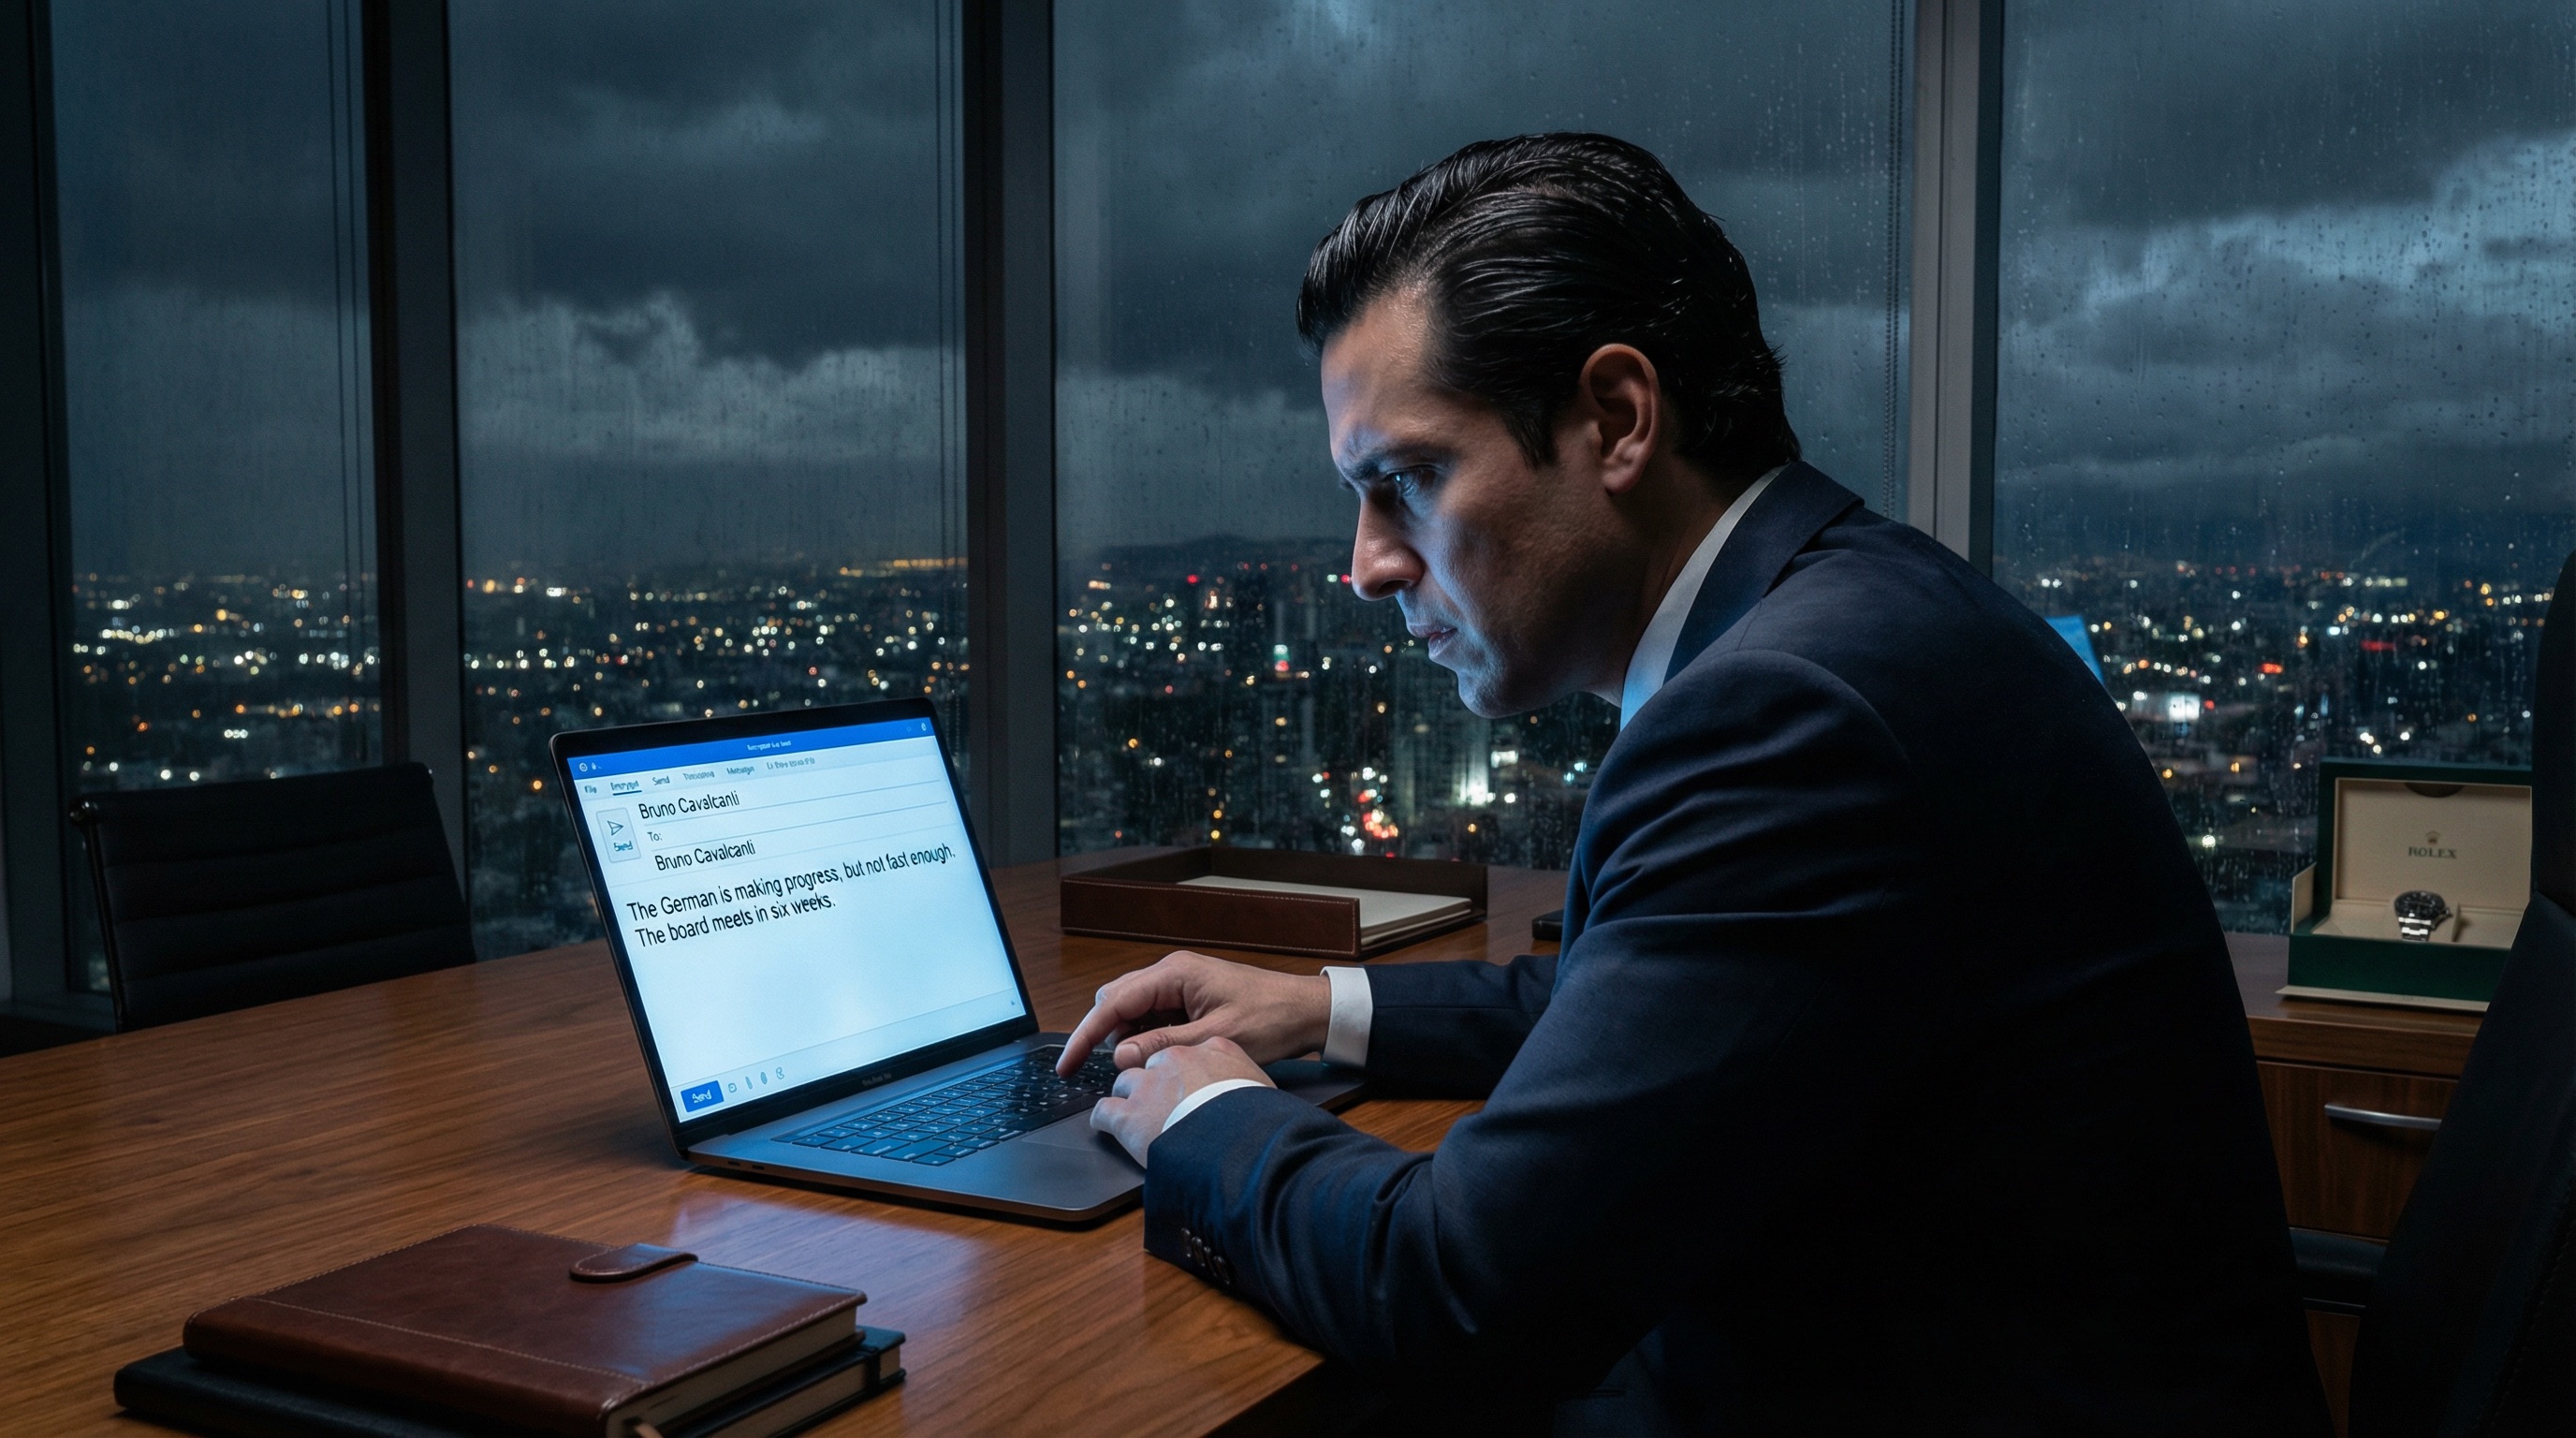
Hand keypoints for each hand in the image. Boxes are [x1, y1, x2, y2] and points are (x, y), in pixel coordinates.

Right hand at [1058, 950, 1330, 1074]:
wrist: (1306, 1011)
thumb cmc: (1270, 1019)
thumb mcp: (1214, 1038)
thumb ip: (1162, 1045)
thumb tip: (1120, 1056)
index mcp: (1174, 974)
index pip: (1113, 1003)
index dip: (1085, 1036)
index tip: (1067, 1065)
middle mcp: (1171, 972)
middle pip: (1115, 1000)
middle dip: (1101, 1035)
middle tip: (1096, 1072)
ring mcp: (1179, 984)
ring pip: (1131, 1009)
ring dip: (1126, 1038)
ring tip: (1136, 1069)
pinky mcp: (1188, 998)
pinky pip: (1152, 1015)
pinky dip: (1145, 1036)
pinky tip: (1152, 1058)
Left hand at [1088, 1037, 1271, 1165]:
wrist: (1238, 1143)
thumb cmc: (1258, 1119)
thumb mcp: (1263, 1089)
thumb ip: (1248, 1082)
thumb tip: (1255, 1097)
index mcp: (1213, 1049)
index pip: (1190, 1050)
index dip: (1186, 1069)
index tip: (1189, 1083)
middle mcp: (1176, 1060)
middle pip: (1154, 1062)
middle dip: (1156, 1080)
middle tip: (1163, 1102)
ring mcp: (1149, 1085)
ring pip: (1125, 1081)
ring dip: (1129, 1097)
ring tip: (1135, 1115)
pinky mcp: (1128, 1114)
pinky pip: (1104, 1110)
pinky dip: (1104, 1120)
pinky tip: (1108, 1127)